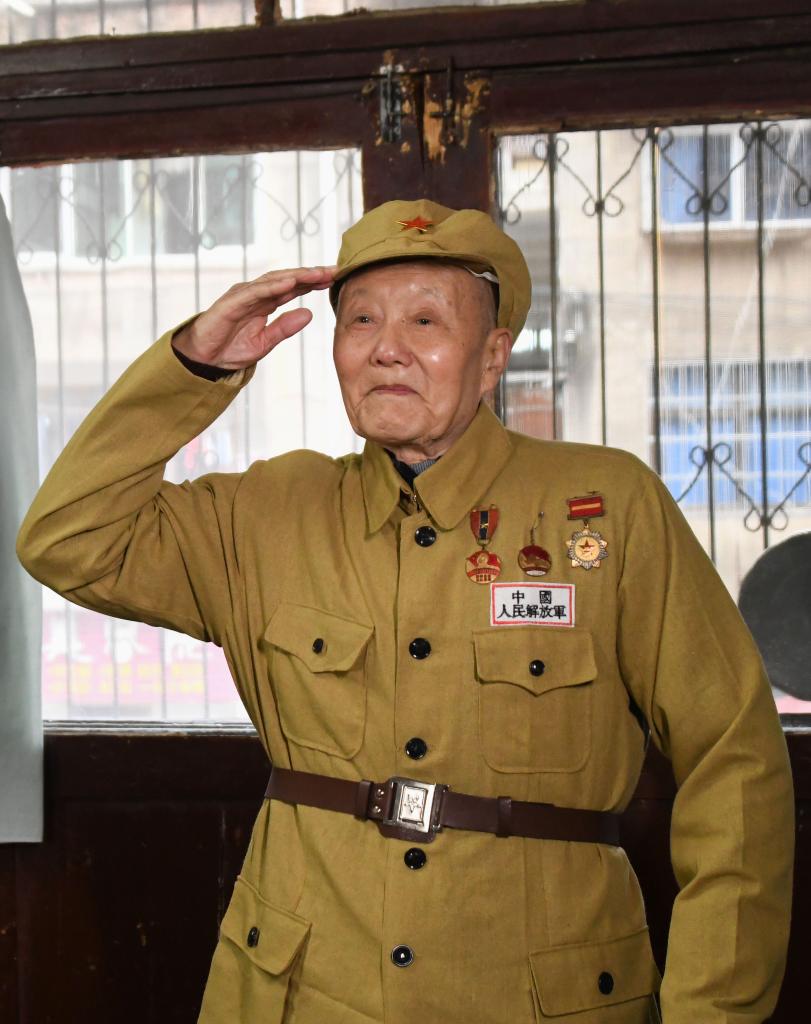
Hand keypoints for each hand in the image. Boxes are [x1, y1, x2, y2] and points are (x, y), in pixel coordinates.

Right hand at [172, 265, 336, 369]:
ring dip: (296, 276)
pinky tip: (290, 282)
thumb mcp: (265, 342)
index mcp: (265, 303)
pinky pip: (255, 292)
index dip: (313, 282)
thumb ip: (285, 328)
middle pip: (287, 279)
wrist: (203, 360)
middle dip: (310, 274)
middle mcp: (255, 294)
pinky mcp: (231, 303)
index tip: (335, 278)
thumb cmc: (230, 349)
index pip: (293, 288)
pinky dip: (273, 286)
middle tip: (333, 270)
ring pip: (273, 281)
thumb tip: (309, 315)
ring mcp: (243, 296)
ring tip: (317, 273)